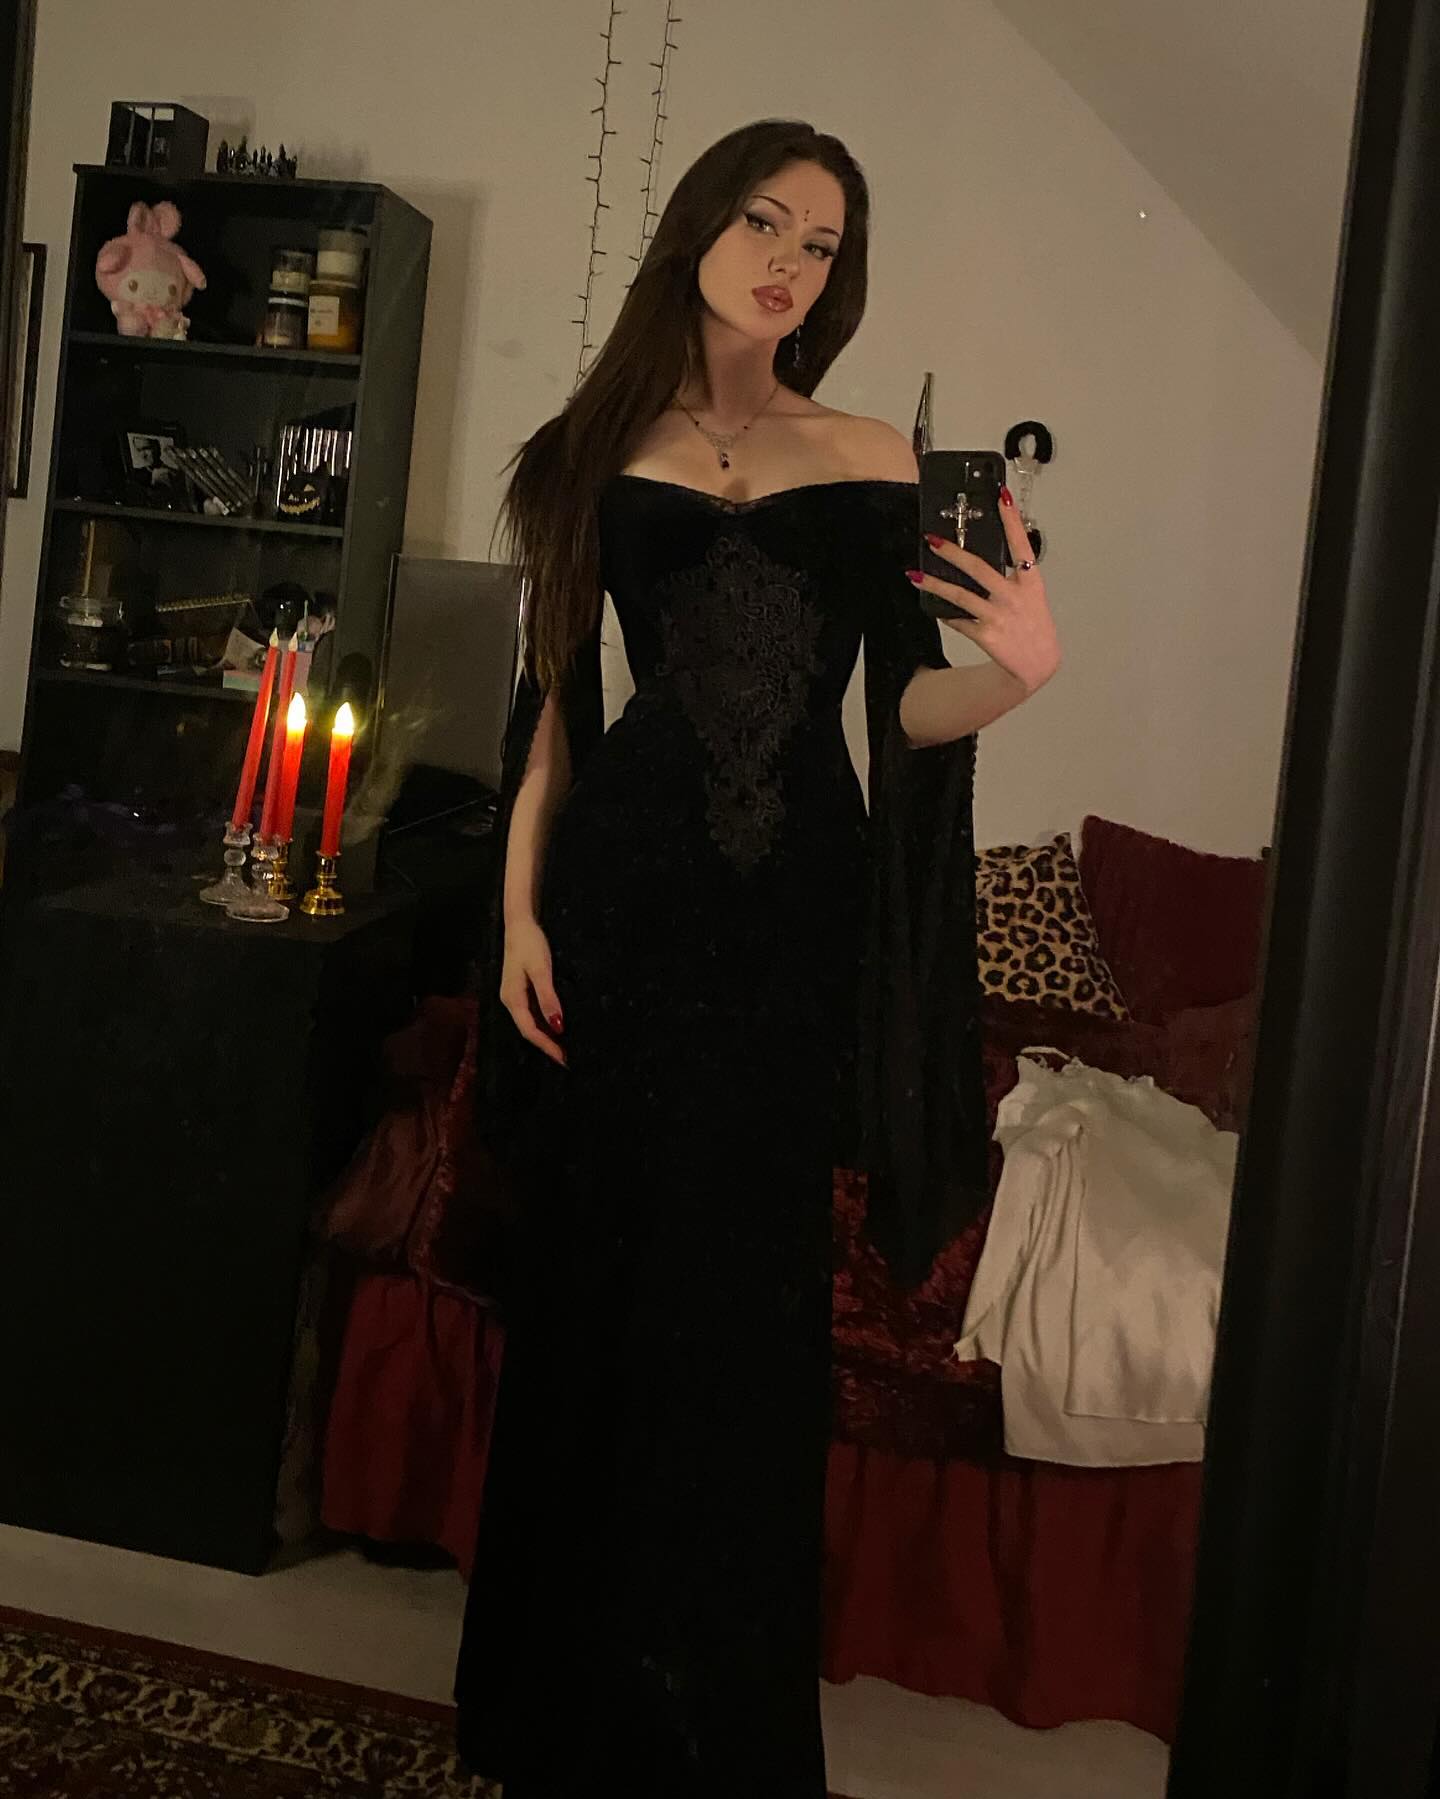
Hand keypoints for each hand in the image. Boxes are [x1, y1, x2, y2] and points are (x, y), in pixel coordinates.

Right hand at [500, 915, 566, 1066]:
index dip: (546, 1046)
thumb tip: (558, 1026)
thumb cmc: (530, 944)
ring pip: (530, 1022)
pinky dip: (545, 1022)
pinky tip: (557, 1025)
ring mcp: (515, 995)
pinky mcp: (521, 989)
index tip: (563, 1059)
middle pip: (528, 1029)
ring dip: (546, 1035)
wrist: (520, 923)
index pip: (529, 1030)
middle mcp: (511, 1000)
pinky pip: (532, 1012)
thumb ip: (548, 998)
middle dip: (546, 1045)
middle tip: (567, 1059)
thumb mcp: (541, 970)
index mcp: (512, 999)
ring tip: (564, 1047)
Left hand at [911, 490, 1060, 695]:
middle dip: (953, 553)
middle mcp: (1014, 596)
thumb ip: (1013, 577)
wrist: (1037, 664)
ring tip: (916, 575)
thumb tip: (982, 559)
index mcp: (1030, 583)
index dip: (1011, 520)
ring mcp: (998, 616)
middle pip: (979, 568)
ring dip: (935, 584)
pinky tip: (933, 607)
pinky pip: (958, 620)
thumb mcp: (1032, 597)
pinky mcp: (986, 634)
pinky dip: (944, 613)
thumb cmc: (1033, 625)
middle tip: (932, 540)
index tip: (1001, 496)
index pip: (1021, 545)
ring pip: (960, 595)